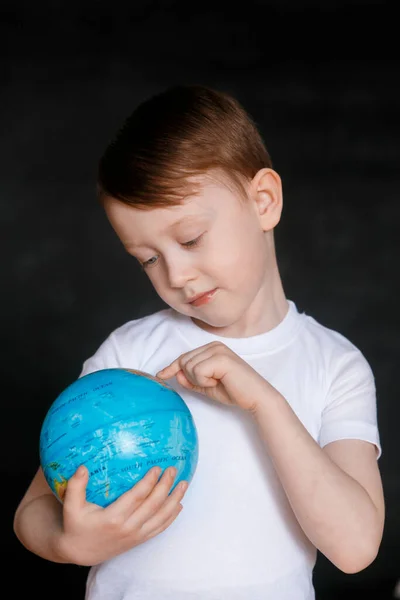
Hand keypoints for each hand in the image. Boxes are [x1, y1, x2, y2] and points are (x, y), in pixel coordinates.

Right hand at [56, 465, 186, 565]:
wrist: (79, 552)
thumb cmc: (75, 525)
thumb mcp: (71, 507)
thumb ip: (76, 486)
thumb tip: (83, 467)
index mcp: (113, 518)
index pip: (137, 497)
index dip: (149, 482)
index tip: (157, 467)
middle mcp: (128, 528)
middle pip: (153, 505)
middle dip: (165, 486)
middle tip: (173, 469)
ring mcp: (135, 536)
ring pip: (160, 517)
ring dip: (174, 500)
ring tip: (183, 484)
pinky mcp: (138, 540)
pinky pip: (159, 528)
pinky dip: (171, 517)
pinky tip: (178, 504)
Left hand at [156, 341, 273, 412]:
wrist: (255, 397)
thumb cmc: (234, 391)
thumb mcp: (206, 386)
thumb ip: (191, 380)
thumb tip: (175, 374)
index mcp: (211, 348)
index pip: (185, 357)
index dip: (172, 367)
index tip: (161, 375)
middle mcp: (214, 345)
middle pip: (184, 361)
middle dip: (192, 378)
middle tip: (213, 383)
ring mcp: (218, 350)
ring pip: (189, 367)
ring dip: (200, 380)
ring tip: (218, 382)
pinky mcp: (221, 358)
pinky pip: (197, 371)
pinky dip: (205, 381)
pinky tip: (219, 381)